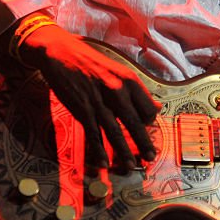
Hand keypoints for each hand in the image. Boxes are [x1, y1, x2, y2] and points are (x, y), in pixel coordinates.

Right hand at [17, 24, 159, 169]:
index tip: (147, 130)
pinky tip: (103, 162)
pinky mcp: (82, 109)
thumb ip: (137, 91)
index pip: (148, 108)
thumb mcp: (118, 71)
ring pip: (115, 131)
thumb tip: (157, 108)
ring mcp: (99, 100)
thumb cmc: (92, 63)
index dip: (149, 122)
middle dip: (143, 143)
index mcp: (128, 79)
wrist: (62, 53)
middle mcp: (116, 90)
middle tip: (150, 158)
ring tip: (130, 165)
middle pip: (134, 122)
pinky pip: (94, 133)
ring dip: (123, 152)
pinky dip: (99, 150)